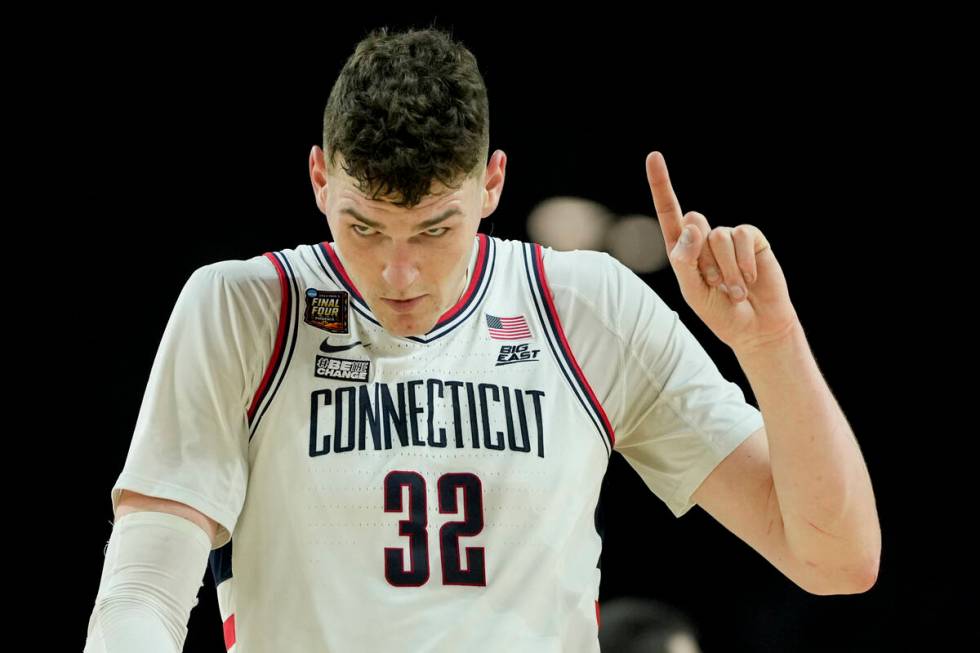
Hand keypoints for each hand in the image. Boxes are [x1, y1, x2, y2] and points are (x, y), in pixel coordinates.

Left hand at [645, 151, 799, 352]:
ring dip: (725, 269)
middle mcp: (704, 238)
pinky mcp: (752, 239)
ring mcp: (729, 237)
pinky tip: (749, 280)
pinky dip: (743, 262)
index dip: (661, 184)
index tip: (654, 156)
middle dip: (703, 258)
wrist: (756, 327)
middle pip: (694, 222)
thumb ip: (685, 260)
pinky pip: (742, 235)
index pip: (669, 213)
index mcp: (683, 250)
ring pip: (717, 235)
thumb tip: (692, 225)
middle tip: (716, 285)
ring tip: (733, 289)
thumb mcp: (693, 292)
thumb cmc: (720, 313)